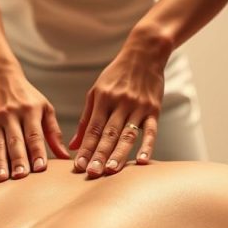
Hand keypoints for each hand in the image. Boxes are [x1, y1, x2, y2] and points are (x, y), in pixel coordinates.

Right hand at [0, 70, 70, 182]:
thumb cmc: (26, 96)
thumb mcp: (44, 108)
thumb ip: (54, 132)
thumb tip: (65, 156)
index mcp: (29, 111)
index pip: (34, 134)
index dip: (37, 151)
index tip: (41, 168)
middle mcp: (11, 116)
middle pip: (15, 142)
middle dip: (18, 160)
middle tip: (21, 176)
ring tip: (2, 180)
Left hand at [70, 38, 167, 176]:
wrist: (145, 53)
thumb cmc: (117, 75)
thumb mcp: (97, 92)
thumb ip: (86, 120)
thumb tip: (73, 145)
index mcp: (103, 99)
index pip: (93, 128)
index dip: (85, 148)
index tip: (78, 166)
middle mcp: (120, 103)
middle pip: (108, 134)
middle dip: (99, 155)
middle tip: (92, 174)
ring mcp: (138, 106)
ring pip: (127, 134)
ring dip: (119, 154)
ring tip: (111, 171)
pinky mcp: (154, 109)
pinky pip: (151, 130)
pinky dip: (147, 145)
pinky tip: (143, 160)